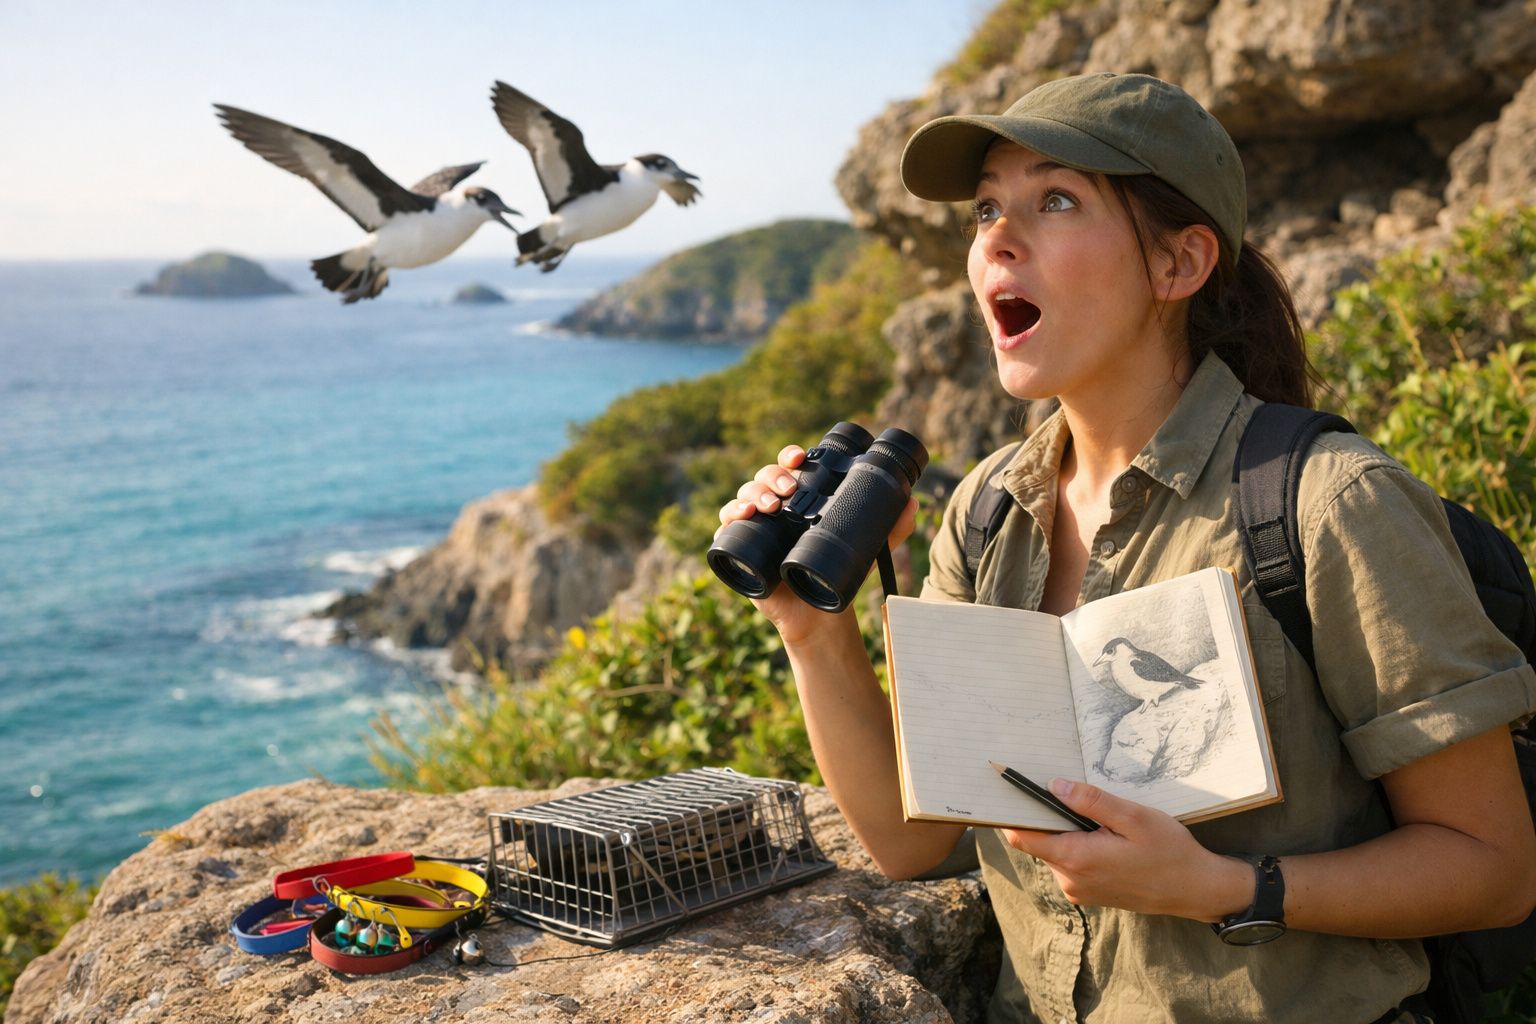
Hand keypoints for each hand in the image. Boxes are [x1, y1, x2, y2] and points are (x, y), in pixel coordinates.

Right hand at [716, 444, 916, 644]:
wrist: (817, 611)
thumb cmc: (838, 570)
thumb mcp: (866, 547)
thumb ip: (891, 527)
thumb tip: (913, 503)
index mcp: (801, 497)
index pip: (790, 466)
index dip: (791, 456)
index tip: (800, 457)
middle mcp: (775, 505)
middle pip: (765, 476)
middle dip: (774, 475)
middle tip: (791, 488)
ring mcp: (756, 524)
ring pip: (745, 495)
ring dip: (754, 493)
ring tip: (772, 505)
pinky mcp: (739, 546)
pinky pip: (726, 526)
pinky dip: (729, 516)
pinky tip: (740, 516)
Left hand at [1000, 778, 1250, 922]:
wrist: (1195, 889)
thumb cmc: (1169, 852)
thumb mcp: (1133, 817)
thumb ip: (1091, 802)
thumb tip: (1054, 786)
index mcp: (1077, 859)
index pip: (1023, 836)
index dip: (1012, 812)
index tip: (1009, 790)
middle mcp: (1070, 879)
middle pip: (1038, 841)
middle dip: (1048, 817)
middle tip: (1068, 793)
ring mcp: (1079, 890)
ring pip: (1054, 851)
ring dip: (1066, 832)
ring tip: (1099, 820)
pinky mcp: (1088, 893)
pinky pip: (1069, 864)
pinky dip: (1078, 846)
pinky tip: (1105, 838)